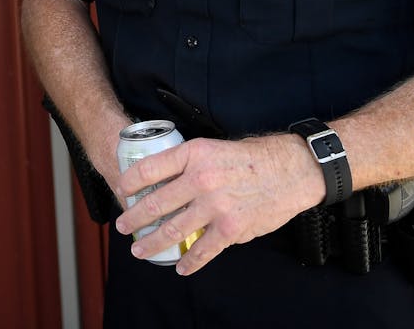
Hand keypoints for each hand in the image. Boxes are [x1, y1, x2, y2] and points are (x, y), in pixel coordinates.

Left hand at [113, 134, 320, 274]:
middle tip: (123, 225)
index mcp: (194, 154)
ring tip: (140, 249)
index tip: (121, 189)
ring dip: (152, 243)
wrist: (291, 170)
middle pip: (155, 203)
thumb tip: (167, 182)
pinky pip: (202, 250)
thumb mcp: (215, 147)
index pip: (149, 168)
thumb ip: (191, 164)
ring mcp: (215, 206)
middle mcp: (200, 179)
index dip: (129, 181)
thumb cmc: (254, 157)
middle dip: (133, 218)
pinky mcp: (230, 228)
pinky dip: (189, 262)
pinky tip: (180, 266)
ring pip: (172, 230)